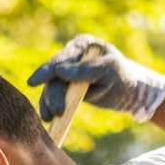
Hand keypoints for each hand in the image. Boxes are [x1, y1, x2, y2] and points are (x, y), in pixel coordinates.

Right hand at [27, 34, 164, 122]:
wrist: (131, 92)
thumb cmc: (123, 77)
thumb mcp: (109, 71)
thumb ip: (86, 70)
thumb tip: (59, 72)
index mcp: (82, 45)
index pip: (61, 58)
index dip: (46, 70)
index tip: (33, 82)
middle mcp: (71, 56)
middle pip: (53, 75)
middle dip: (53, 94)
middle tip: (57, 112)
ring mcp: (67, 72)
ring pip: (50, 87)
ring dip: (48, 103)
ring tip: (50, 118)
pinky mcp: (66, 87)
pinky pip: (53, 97)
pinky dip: (50, 107)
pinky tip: (49, 118)